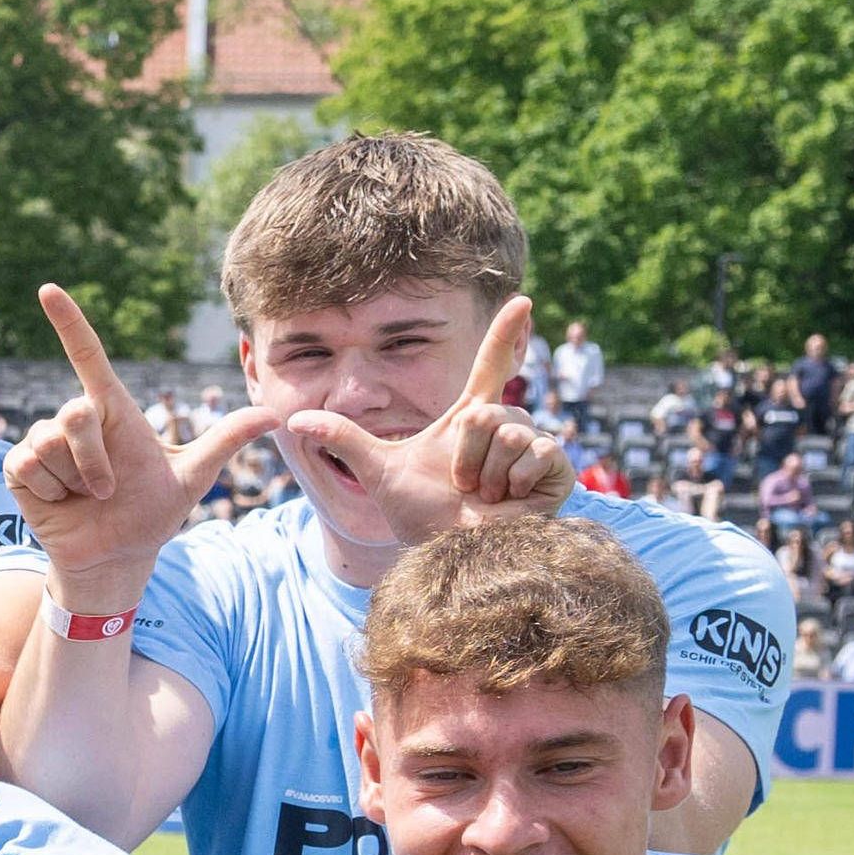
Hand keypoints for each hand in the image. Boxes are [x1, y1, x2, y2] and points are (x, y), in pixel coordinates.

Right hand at [2, 285, 281, 601]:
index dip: (69, 323)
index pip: (88, 356)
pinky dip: (51, 492)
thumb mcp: (193, 476)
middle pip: (74, 412)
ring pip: (50, 443)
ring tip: (86, 496)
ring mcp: (42, 442)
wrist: (116, 557)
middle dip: (95, 458)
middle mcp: (75, 419)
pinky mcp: (18, 468)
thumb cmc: (151, 513)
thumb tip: (274, 415)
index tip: (50, 289)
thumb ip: (225, 441)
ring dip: (76, 479)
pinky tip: (62, 503)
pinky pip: (29, 466)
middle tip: (108, 490)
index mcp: (112, 411)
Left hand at [280, 296, 567, 537]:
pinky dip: (512, 482)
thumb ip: (342, 438)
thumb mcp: (377, 470)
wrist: (445, 553)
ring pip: (510, 433)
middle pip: (486, 413)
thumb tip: (295, 419)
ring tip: (482, 495)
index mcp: (471, 418)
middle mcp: (507, 427)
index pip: (490, 366)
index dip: (504, 335)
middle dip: (463, 453)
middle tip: (460, 483)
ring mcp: (535, 448)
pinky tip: (509, 501)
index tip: (521, 301)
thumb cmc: (418, 514)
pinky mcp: (558, 471)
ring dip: (484, 472)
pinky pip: (537, 454)